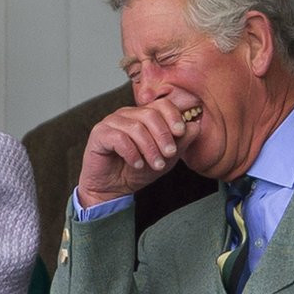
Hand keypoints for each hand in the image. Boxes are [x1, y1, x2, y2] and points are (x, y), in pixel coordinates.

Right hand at [77, 98, 198, 206]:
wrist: (113, 189)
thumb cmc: (137, 171)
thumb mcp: (165, 159)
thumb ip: (180, 142)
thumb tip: (195, 126)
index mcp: (143, 115)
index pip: (161, 104)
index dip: (173, 116)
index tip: (181, 132)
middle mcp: (126, 114)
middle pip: (150, 114)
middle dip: (163, 135)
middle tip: (170, 154)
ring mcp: (111, 122)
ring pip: (135, 127)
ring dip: (149, 148)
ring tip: (156, 164)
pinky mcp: (99, 134)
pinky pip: (119, 138)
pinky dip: (132, 152)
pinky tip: (137, 164)